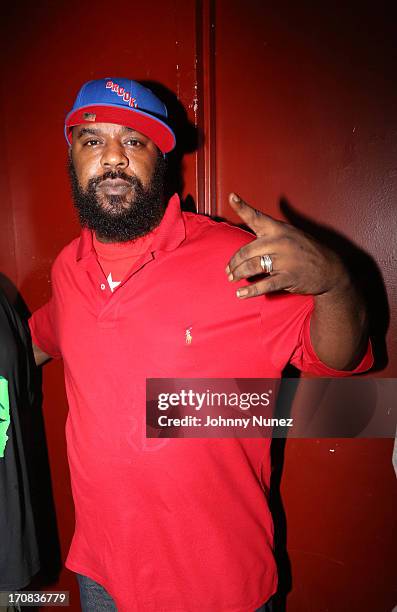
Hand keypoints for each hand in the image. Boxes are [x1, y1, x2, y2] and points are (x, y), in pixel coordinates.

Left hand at [225, 193, 347, 298]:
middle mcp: (280, 242)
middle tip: (228, 270)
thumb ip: (271, 232)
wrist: (330, 269)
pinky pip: (265, 284)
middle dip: (234, 262)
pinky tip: (241, 293)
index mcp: (278, 229)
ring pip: (252, 266)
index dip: (242, 207)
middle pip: (247, 250)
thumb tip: (251, 229)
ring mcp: (285, 259)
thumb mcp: (292, 234)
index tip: (232, 196)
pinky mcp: (289, 277)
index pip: (257, 217)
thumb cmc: (306, 251)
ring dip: (238, 274)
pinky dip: (250, 290)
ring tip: (233, 279)